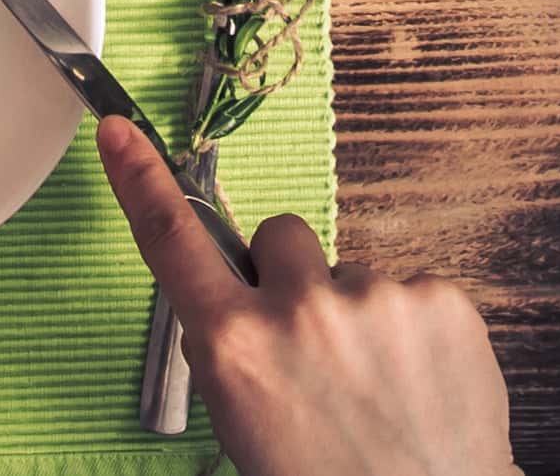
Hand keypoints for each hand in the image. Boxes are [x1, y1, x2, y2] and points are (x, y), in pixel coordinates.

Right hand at [97, 117, 515, 475]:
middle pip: (279, 237)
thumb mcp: (244, 428)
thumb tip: (237, 313)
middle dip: (290, 276)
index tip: (120, 131)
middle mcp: (300, 309)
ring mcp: (376, 296)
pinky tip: (418, 384)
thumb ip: (233, 356)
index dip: (140, 180)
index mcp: (238, 347)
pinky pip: (410, 291)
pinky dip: (413, 331)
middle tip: (313, 348)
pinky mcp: (439, 297)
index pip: (173, 242)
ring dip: (356, 316)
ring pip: (350, 274)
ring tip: (378, 388)